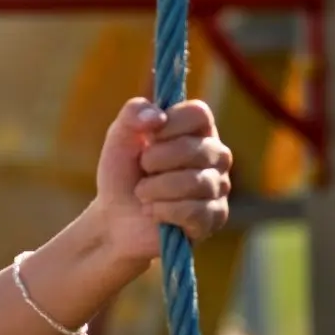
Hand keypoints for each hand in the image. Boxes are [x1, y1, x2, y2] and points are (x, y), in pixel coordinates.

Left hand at [92, 97, 232, 263]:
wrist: (116, 220)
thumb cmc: (123, 175)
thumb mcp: (119, 138)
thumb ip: (133, 114)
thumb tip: (158, 116)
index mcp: (197, 130)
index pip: (199, 114)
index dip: (170, 123)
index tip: (149, 136)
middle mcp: (216, 155)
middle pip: (197, 149)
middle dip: (156, 160)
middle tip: (142, 169)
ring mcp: (219, 187)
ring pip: (195, 182)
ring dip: (156, 188)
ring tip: (142, 193)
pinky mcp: (214, 218)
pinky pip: (195, 211)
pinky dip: (164, 211)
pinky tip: (152, 212)